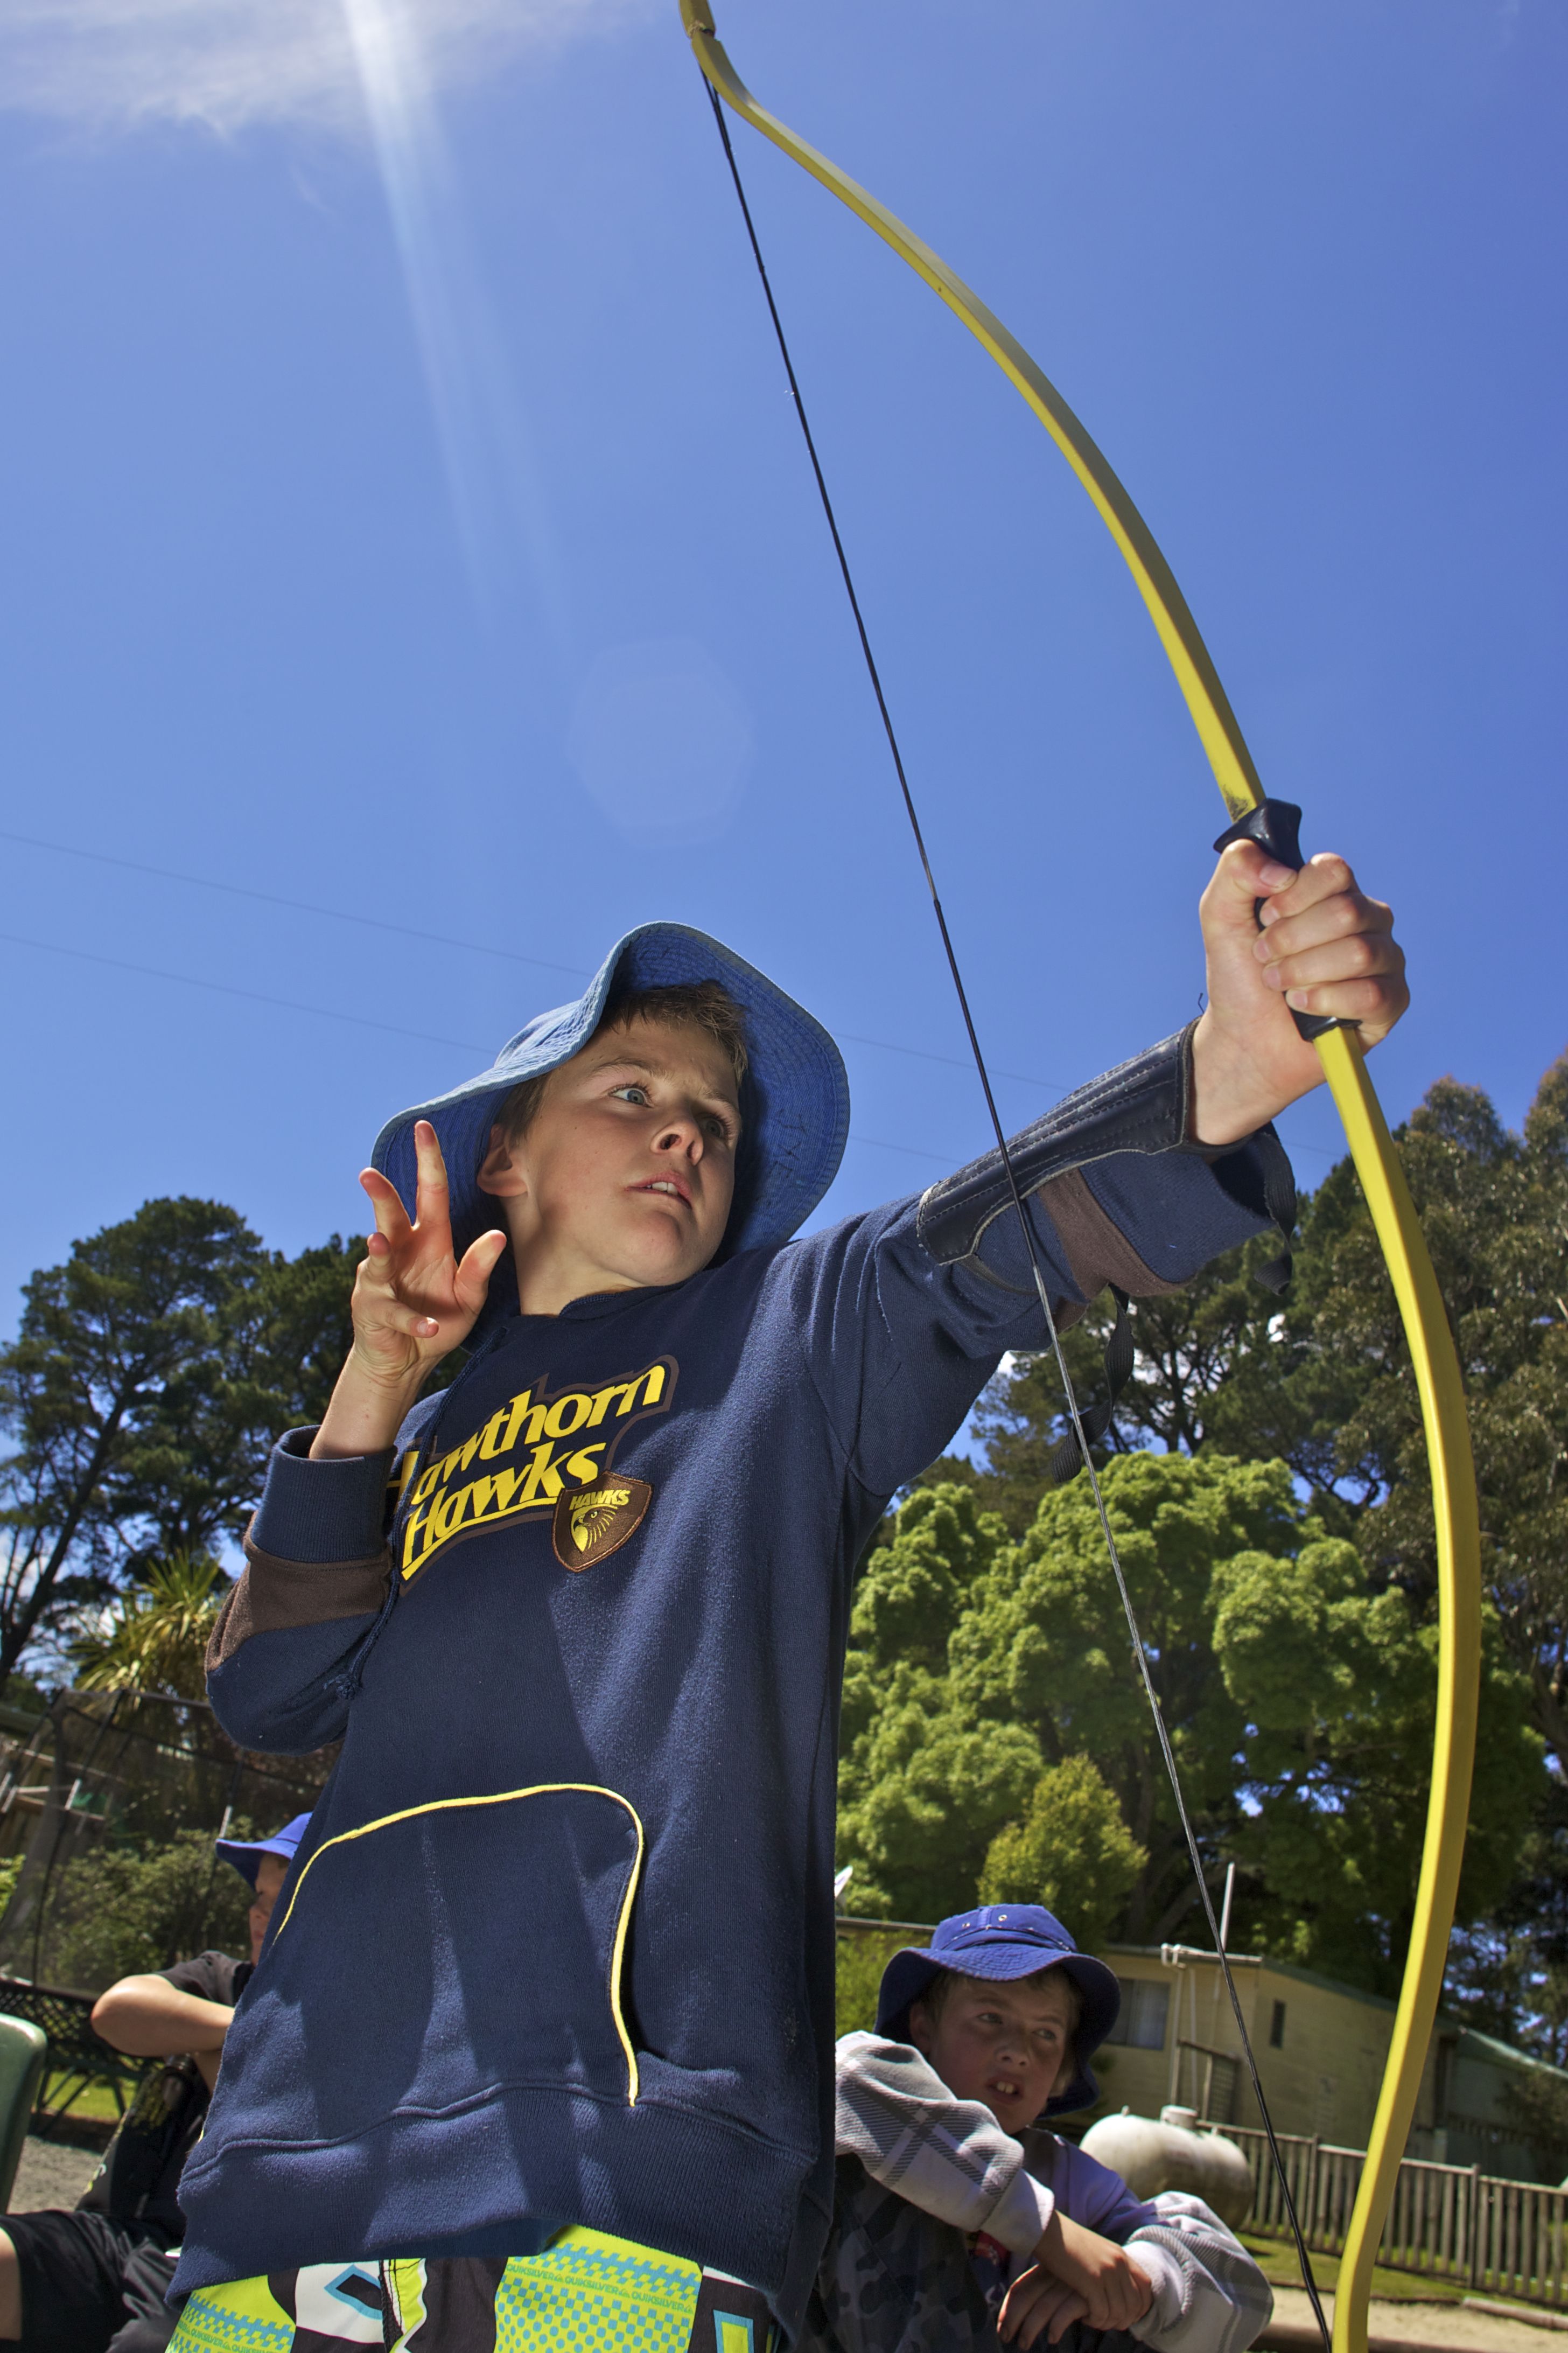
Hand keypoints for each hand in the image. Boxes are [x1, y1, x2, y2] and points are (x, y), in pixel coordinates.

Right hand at [311, 1122, 507, 1459]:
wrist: (406, 1362)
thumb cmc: (437, 1321)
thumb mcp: (468, 1298)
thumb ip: (479, 1268)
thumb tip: (498, 1236)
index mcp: (429, 1241)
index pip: (430, 1193)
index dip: (429, 1160)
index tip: (425, 1127)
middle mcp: (400, 1253)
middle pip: (389, 1216)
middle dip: (379, 1195)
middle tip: (369, 1174)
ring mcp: (380, 1279)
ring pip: (376, 1259)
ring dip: (378, 1254)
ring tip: (378, 1244)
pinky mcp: (373, 1309)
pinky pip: (392, 1311)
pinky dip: (412, 1320)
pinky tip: (426, 1327)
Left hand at [997, 2265, 1088, 2347]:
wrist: (1124, 2275)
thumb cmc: (1088, 2283)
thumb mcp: (1065, 2283)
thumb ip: (1047, 2292)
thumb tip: (1020, 2315)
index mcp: (1048, 2269)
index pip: (1022, 2287)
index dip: (1009, 2308)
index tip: (1001, 2328)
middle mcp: (1057, 2274)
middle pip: (1027, 2295)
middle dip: (1013, 2318)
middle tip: (1006, 2337)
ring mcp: (1071, 2282)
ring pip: (1043, 2306)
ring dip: (1030, 2327)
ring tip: (1023, 2343)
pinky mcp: (1087, 2293)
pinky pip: (1066, 2311)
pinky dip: (1056, 2325)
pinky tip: (1052, 2337)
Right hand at [1023, 2212, 1154, 2335]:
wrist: (1048, 2230)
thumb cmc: (1067, 2243)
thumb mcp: (1097, 2250)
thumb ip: (1110, 2266)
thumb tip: (1118, 2292)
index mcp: (1121, 2255)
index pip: (1146, 2286)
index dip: (1141, 2306)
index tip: (1128, 2316)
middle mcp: (1119, 2263)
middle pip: (1135, 2304)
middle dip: (1123, 2320)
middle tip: (1106, 2321)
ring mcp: (1107, 2272)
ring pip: (1119, 2312)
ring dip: (1107, 2322)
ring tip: (1093, 2319)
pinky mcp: (1092, 2281)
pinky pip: (1102, 2313)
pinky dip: (1095, 2321)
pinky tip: (1084, 2316)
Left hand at [1190, 841, 1408, 1145]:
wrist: (1242, 1038)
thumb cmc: (1240, 975)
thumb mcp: (1220, 914)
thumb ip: (1238, 870)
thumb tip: (1280, 871)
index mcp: (1334, 892)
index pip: (1334, 871)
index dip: (1294, 897)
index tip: (1265, 918)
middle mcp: (1367, 920)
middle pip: (1346, 913)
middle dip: (1291, 941)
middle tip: (1267, 959)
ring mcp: (1384, 960)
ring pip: (1358, 953)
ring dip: (1303, 973)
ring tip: (1281, 986)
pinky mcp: (1390, 1003)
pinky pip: (1371, 995)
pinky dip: (1325, 1001)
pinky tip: (1303, 1007)